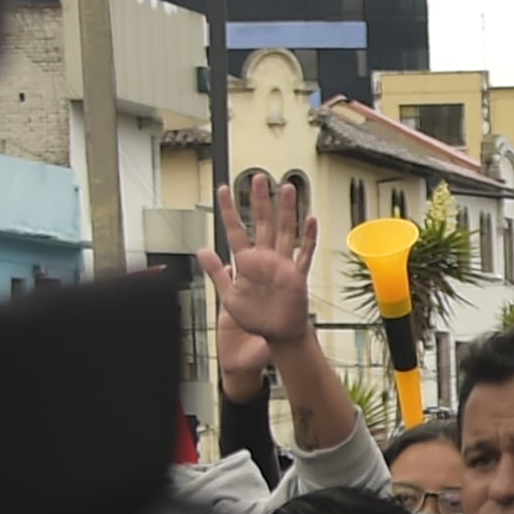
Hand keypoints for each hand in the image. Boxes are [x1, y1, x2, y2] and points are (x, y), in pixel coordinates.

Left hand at [209, 168, 315, 355]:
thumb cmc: (255, 317)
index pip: (236, 229)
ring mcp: (282, 265)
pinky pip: (304, 254)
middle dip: (260, 199)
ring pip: (284, 231)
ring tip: (286, 188)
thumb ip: (216, 272)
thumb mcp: (227, 295)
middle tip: (258, 178)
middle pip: (262, 222)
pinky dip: (308, 238)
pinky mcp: (297, 276)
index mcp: (246, 262)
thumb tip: (202, 251)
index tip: (224, 190)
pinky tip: (310, 221)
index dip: (229, 209)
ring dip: (286, 210)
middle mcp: (265, 259)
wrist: (276, 335)